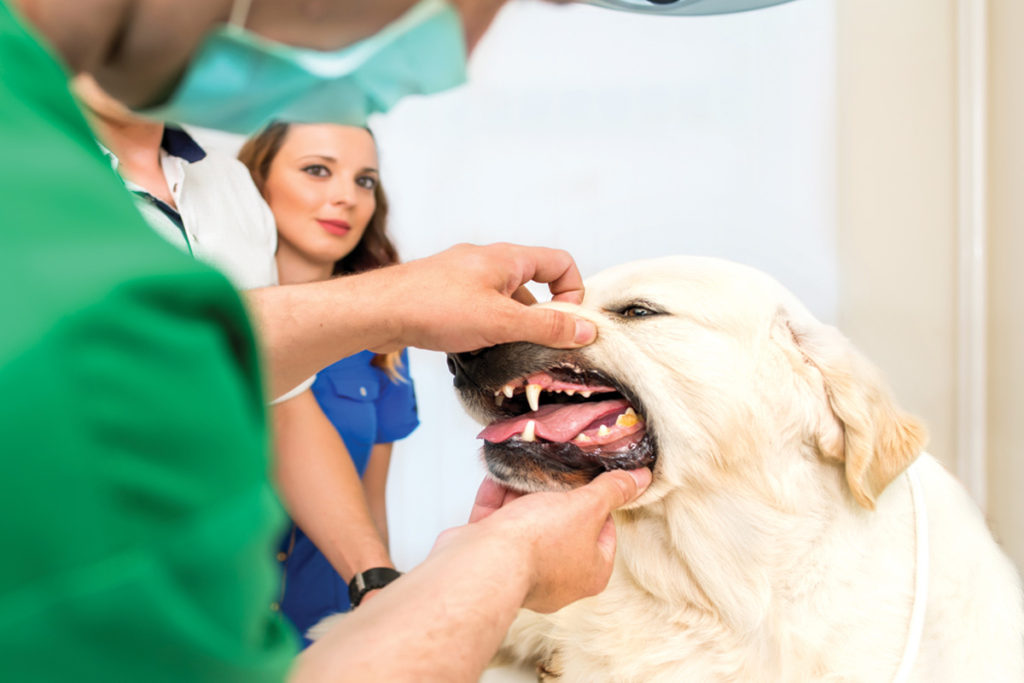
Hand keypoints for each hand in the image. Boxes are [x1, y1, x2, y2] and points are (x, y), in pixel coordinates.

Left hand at [370, 243, 597, 352]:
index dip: (572, 293)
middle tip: (535, 349)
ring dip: (510, 330)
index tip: (566, 325)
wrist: (378, 311)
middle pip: (533, 288)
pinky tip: (474, 351)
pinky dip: (485, 331)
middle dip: (539, 320)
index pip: (560, 263)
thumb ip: (546, 326)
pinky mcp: (446, 294)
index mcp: (508, 259)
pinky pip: (479, 310)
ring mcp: (464, 277)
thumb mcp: (502, 322)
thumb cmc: (436, 307)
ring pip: (504, 303)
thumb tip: (586, 330)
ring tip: (501, 355)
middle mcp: (488, 262)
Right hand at [452, 468, 652, 613]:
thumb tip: (640, 480)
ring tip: (527, 463)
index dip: (599, 504)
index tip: (590, 481)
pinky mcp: (490, 557)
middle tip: (557, 468)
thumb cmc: (539, 543)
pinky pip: (497, 522)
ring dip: (524, 492)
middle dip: (555, 494)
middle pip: (563, 524)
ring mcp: (521, 567)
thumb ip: (612, 490)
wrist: (484, 562)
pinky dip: (498, 497)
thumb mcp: (586, 507)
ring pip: (526, 522)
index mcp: (590, 572)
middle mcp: (558, 576)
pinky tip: (501, 472)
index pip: (604, 532)